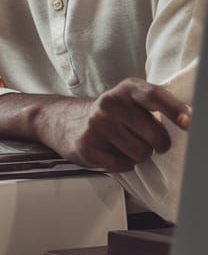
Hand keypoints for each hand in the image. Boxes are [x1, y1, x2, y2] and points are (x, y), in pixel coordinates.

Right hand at [38, 77, 190, 173]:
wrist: (63, 121)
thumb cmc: (110, 114)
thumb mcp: (130, 100)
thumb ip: (156, 106)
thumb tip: (190, 122)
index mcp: (126, 89)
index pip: (155, 96)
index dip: (175, 109)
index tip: (189, 123)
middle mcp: (109, 103)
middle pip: (154, 133)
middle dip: (159, 144)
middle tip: (150, 141)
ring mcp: (96, 124)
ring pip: (140, 153)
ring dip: (138, 155)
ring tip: (124, 145)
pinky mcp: (87, 146)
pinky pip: (122, 165)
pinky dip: (122, 164)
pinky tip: (111, 153)